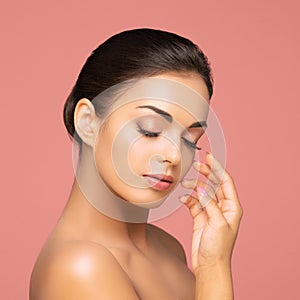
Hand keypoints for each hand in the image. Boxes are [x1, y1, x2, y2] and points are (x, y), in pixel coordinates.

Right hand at [179, 152, 242, 273]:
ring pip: (202, 192)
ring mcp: (210, 211)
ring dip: (193, 187)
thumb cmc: (218, 248)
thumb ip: (209, 203)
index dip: (217, 168)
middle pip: (214, 184)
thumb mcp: (217, 223)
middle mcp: (222, 207)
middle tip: (196, 164)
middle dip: (205, 173)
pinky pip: (193, 202)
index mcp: (232, 207)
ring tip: (184, 184)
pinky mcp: (200, 217)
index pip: (225, 181)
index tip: (209, 157)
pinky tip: (182, 199)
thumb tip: (201, 189)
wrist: (208, 265)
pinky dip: (187, 199)